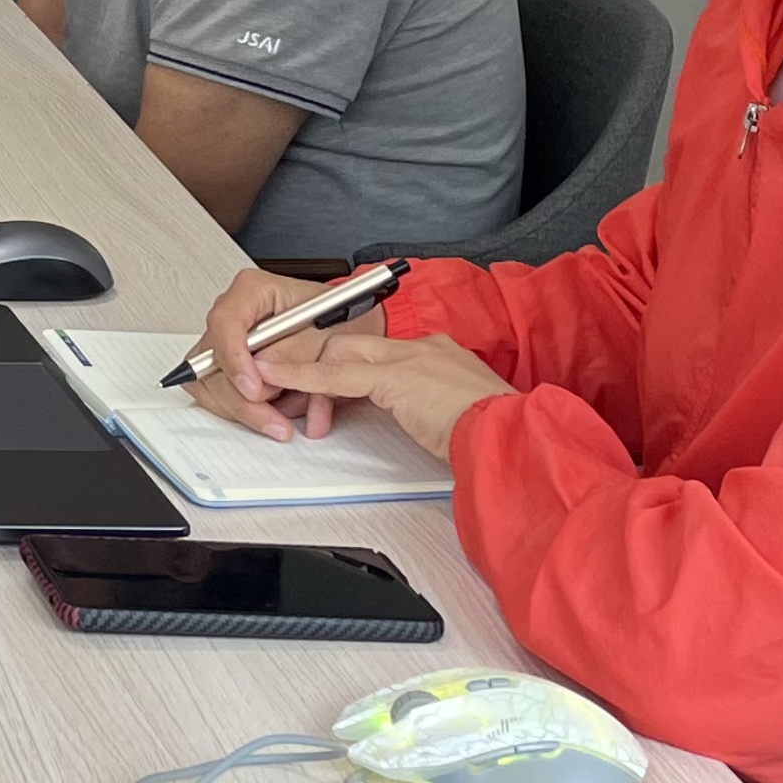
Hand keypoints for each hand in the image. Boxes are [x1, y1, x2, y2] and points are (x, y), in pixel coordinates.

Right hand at [188, 268, 378, 441]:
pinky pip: (217, 397)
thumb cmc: (344, 323)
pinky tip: (273, 413)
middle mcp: (236, 316)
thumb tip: (262, 372)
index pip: (225, 321)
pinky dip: (245, 412)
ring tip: (282, 417)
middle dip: (242, 397)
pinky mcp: (228, 369)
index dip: (234, 357)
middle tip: (274, 415)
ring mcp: (228, 344)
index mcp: (255, 291)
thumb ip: (296, 352)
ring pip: (211, 384)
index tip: (254, 387)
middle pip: (211, 359)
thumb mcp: (330, 335)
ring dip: (246, 409)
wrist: (355, 336)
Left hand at [237, 333, 514, 459]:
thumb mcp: (461, 418)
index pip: (380, 351)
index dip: (347, 365)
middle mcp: (424, 348)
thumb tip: (422, 422)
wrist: (515, 438)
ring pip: (340, 352)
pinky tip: (277, 378)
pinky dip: (302, 377)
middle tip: (282, 373)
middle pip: (354, 344)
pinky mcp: (396, 377)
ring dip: (303, 366)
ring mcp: (411, 358)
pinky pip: (336, 375)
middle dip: (316, 360)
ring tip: (267, 374)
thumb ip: (434, 410)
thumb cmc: (498, 438)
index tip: (327, 377)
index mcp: (442, 354)